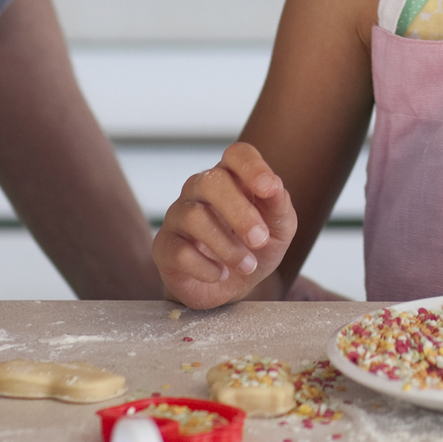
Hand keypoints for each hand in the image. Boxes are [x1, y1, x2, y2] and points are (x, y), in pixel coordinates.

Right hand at [153, 142, 296, 309]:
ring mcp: (177, 215)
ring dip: (227, 246)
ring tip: (247, 265)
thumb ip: (279, 205)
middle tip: (260, 240)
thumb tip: (275, 187)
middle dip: (239, 212)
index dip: (252, 167)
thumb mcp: (279, 229)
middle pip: (210, 181)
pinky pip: (179, 251)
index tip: (269, 189)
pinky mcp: (164, 246)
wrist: (232, 287)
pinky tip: (221, 274)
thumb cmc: (256, 247)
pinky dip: (206, 267)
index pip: (236, 155)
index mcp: (232, 177)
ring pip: (194, 217)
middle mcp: (199, 189)